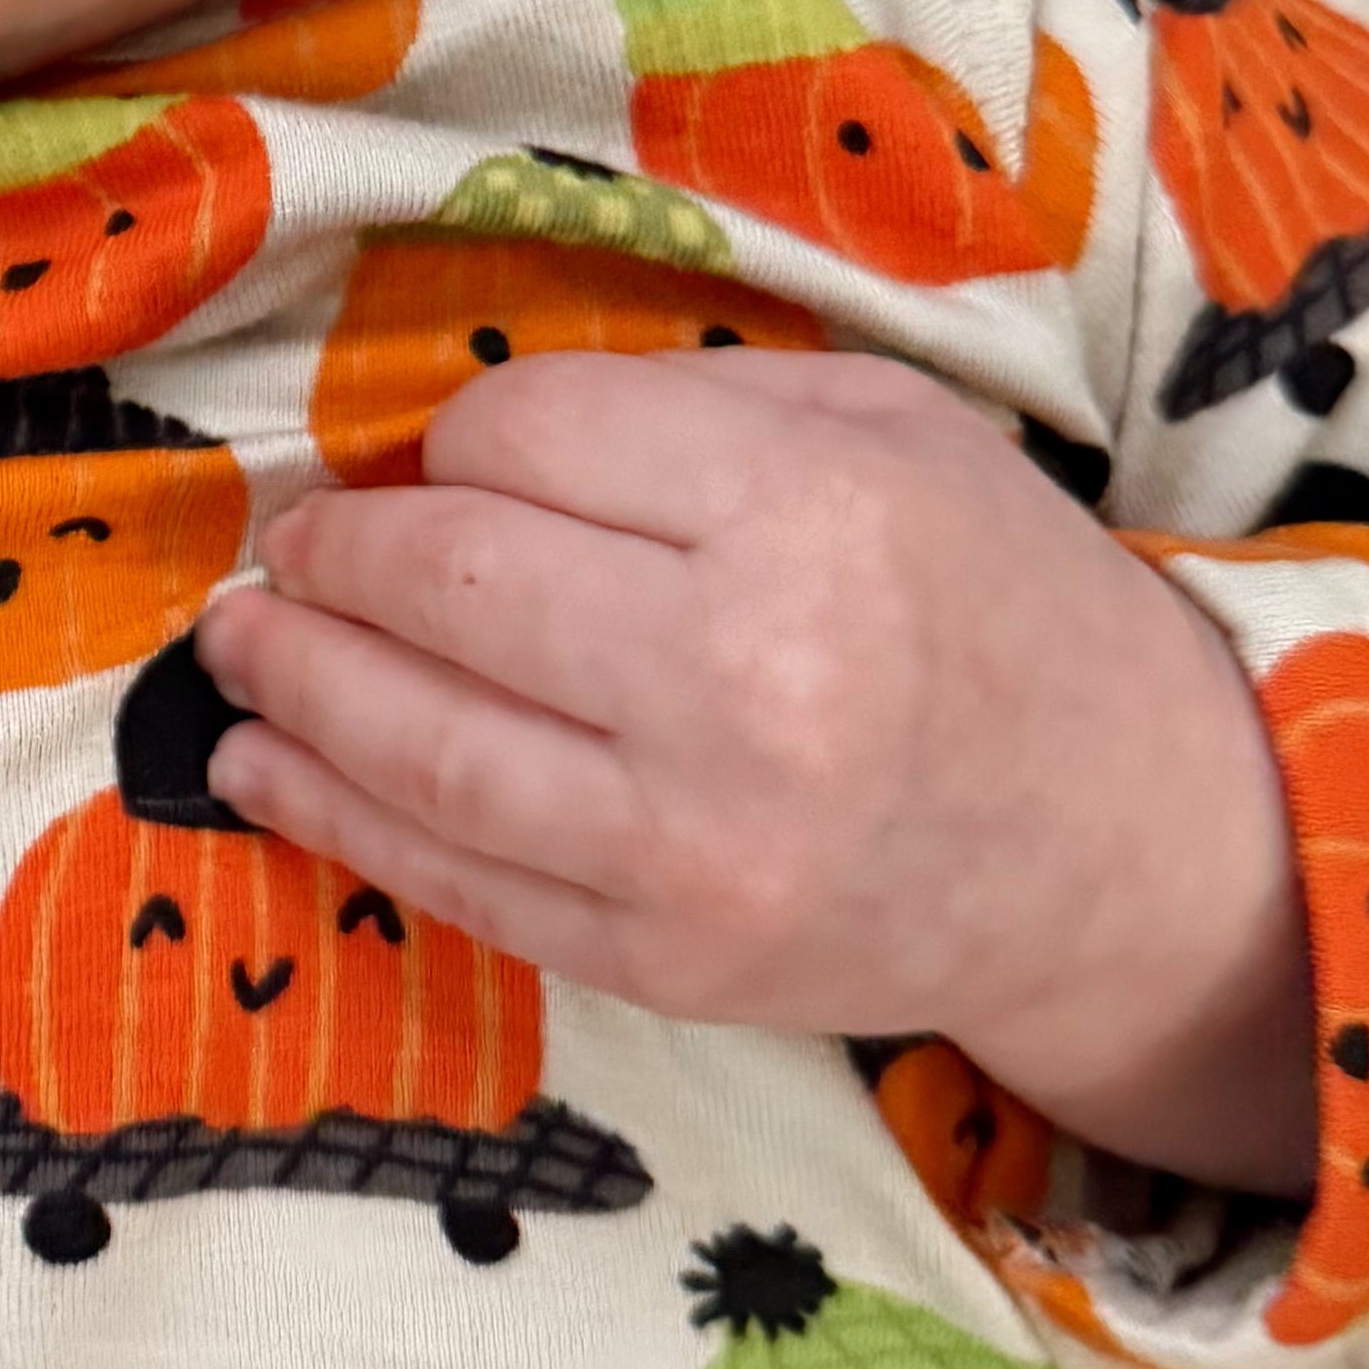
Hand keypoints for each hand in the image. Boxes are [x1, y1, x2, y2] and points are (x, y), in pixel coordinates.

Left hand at [191, 349, 1318, 1192]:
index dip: (456, 438)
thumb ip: (681, 406)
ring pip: (423, 748)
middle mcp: (743, 687)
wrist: (1133, 847)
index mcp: (804, 518)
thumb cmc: (999, 605)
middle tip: (290, 542)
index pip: (526, 439)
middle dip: (334, 553)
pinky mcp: (670, 962)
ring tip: (235, 643)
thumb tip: (457, 433)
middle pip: (449, 585)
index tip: (447, 455)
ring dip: (292, 687)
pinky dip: (337, 818)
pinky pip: (460, 882)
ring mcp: (696, 848)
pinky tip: (262, 766)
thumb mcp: (886, 432)